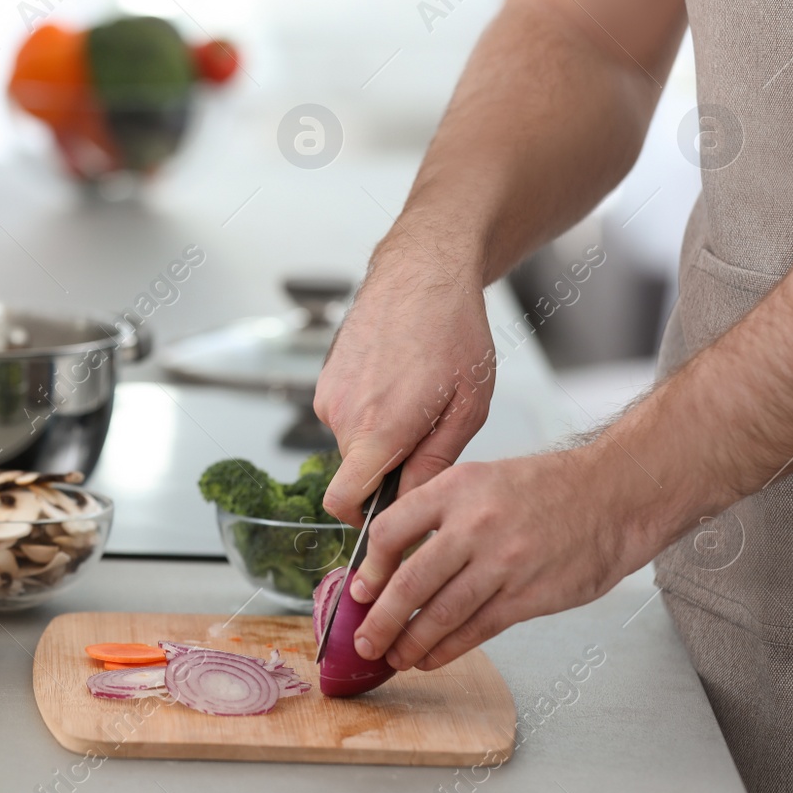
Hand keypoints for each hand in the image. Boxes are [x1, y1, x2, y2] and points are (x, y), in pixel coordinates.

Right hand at [315, 238, 495, 523]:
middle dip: (388, 468)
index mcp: (377, 429)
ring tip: (419, 398)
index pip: (342, 502)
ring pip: (353, 442)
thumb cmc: (453, 331)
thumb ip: (434, 462)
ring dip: (382, 436)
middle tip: (430, 435)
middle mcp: (341, 414)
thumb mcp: (467, 406)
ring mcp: (328, 394)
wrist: (421, 271)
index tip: (389, 518)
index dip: (364, 521)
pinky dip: (371, 411)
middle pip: (356, 472)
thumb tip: (412, 501)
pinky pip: (346, 414)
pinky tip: (401, 381)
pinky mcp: (325, 377)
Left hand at [346, 446, 662, 669]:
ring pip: (442, 613)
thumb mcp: (482, 478)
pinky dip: (448, 649)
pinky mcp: (529, 595)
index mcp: (456, 488)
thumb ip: (439, 512)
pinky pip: (477, 629)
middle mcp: (475, 524)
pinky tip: (430, 658)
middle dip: (380, 620)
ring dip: (410, 642)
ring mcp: (503, 563)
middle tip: (363, 641)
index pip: (390, 531)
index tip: (359, 590)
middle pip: (410, 582)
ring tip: (393, 657)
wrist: (613, 496)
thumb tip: (392, 556)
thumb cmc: (546, 488)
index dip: (368, 568)